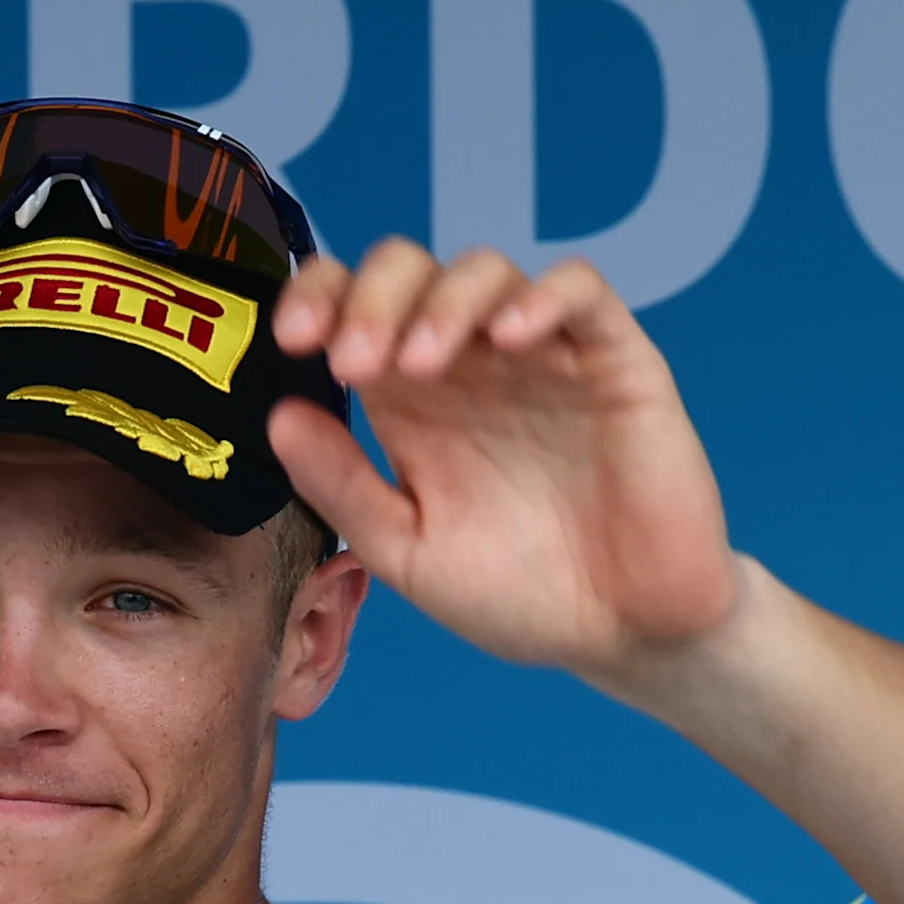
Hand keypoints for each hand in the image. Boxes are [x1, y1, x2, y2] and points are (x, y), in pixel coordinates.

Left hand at [267, 242, 741, 688]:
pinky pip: (581, 292)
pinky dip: (542, 298)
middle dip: (369, 300)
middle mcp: (470, 363)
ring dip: (442, 303)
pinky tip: (510, 338)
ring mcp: (542, 355)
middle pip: (409, 272)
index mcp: (409, 400)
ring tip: (419, 366)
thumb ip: (343, 486)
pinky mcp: (615, 360)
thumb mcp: (409, 551)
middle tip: (354, 362)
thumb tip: (279, 417)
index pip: (350, 307)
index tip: (292, 342)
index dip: (317, 299)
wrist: (624, 633)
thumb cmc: (518, 594)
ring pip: (486, 270)